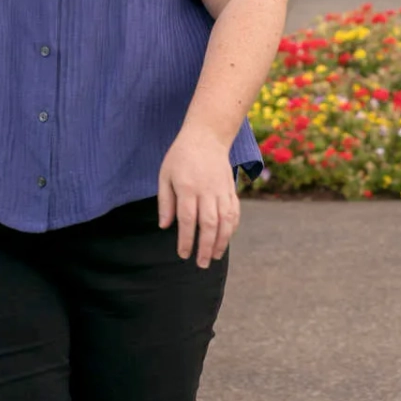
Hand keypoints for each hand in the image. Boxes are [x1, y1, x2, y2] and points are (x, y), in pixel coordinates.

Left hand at [157, 125, 240, 268]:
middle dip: (206, 246)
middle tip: (201, 264)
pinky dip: (232, 227)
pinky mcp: (231, 188)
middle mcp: (207, 190)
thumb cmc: (181, 156)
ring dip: (221, 241)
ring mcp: (221, 190)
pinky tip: (226, 238)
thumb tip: (165, 226)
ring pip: (225, 220)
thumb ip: (165, 201)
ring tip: (215, 256)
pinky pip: (235, 211)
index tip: (183, 255)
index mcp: (188, 187)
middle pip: (209, 223)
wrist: (207, 135)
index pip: (187, 219)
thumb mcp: (165, 175)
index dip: (186, 239)